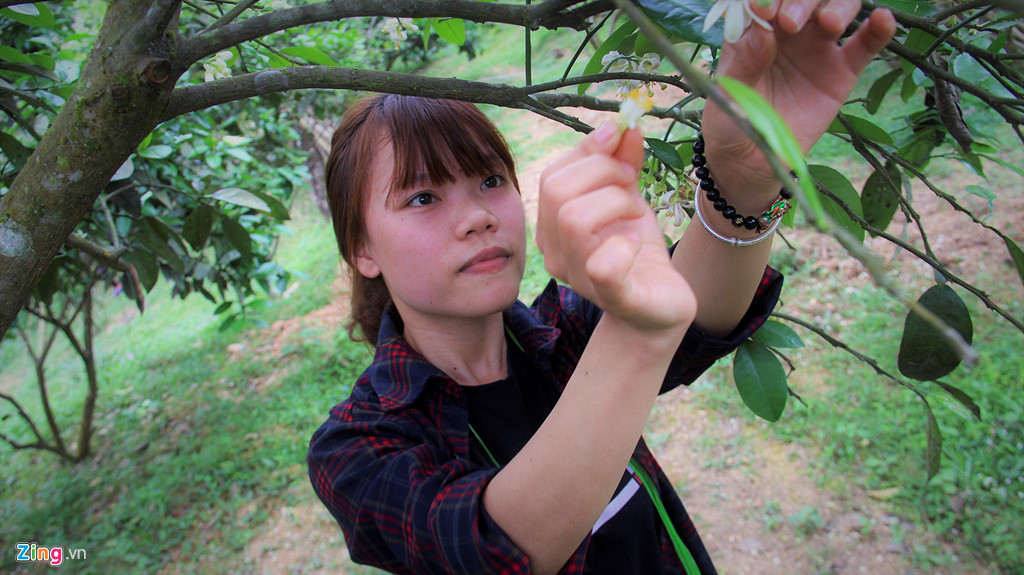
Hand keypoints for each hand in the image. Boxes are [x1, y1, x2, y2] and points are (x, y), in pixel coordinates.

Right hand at [535, 123, 695, 333]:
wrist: (658, 306)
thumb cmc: (635, 251)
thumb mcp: (627, 197)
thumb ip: (622, 160)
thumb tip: (623, 124)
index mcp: (553, 226)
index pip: (553, 175)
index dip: (590, 152)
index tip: (624, 151)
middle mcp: (555, 253)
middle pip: (558, 192)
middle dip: (604, 173)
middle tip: (632, 184)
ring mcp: (580, 278)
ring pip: (574, 219)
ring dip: (617, 202)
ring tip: (636, 213)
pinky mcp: (613, 297)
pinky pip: (603, 265)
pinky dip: (625, 245)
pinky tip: (636, 244)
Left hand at [701, 0, 896, 196]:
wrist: (752, 162)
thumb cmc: (731, 122)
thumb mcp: (729, 95)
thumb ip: (744, 62)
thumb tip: (761, 30)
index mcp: (754, 29)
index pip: (767, 0)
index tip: (766, 9)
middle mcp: (787, 30)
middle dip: (800, 1)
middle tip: (790, 23)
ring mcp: (817, 47)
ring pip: (838, 8)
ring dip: (838, 6)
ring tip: (830, 23)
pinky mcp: (842, 70)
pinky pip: (865, 43)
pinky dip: (878, 28)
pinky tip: (882, 19)